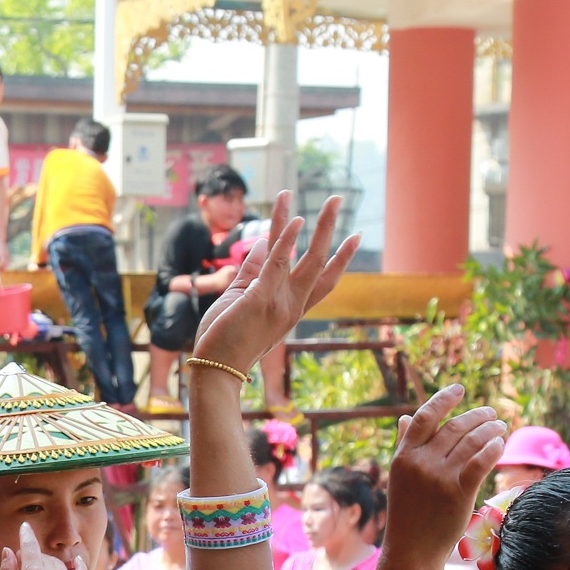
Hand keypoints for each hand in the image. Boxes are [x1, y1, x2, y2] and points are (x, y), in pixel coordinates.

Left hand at [188, 193, 357, 382]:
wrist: (214, 370)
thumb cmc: (225, 339)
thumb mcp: (240, 299)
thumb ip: (253, 271)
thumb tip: (265, 240)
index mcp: (290, 309)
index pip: (323, 281)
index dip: (340, 258)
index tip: (355, 237)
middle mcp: (291, 305)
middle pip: (319, 262)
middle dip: (329, 229)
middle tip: (338, 199)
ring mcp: (279, 303)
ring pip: (306, 258)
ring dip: (318, 225)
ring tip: (329, 199)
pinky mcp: (260, 299)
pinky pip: (277, 264)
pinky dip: (286, 241)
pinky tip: (296, 219)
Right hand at [385, 383, 508, 569]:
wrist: (412, 551)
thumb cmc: (407, 513)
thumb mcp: (400, 477)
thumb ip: (404, 446)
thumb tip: (404, 418)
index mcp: (403, 456)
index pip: (426, 416)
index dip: (444, 399)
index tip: (459, 388)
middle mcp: (420, 463)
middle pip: (454, 427)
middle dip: (477, 416)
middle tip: (492, 414)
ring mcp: (440, 477)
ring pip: (472, 441)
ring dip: (490, 429)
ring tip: (500, 427)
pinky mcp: (459, 492)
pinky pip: (481, 460)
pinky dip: (493, 448)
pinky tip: (499, 443)